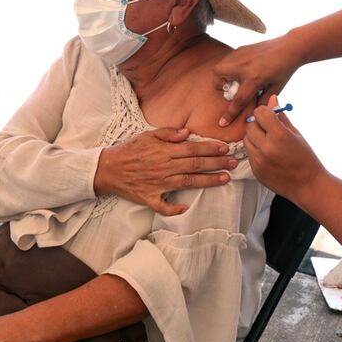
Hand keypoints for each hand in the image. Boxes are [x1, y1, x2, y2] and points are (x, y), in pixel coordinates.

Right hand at [96, 127, 237, 215]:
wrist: (106, 168)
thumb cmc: (128, 151)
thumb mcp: (146, 135)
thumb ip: (167, 133)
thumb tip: (186, 132)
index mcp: (164, 151)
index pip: (192, 149)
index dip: (210, 149)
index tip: (225, 149)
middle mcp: (164, 167)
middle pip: (194, 164)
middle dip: (216, 164)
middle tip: (234, 163)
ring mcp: (157, 183)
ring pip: (187, 182)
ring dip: (207, 180)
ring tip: (225, 179)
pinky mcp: (149, 197)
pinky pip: (163, 206)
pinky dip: (173, 209)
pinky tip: (185, 208)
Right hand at [213, 35, 303, 126]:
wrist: (290, 47)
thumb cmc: (285, 69)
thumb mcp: (276, 89)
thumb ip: (263, 101)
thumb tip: (253, 112)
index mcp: (254, 79)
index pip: (238, 100)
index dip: (230, 114)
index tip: (222, 123)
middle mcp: (243, 66)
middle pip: (218, 77)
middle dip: (219, 86)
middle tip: (230, 88)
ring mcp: (241, 56)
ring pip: (220, 67)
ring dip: (223, 76)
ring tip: (236, 79)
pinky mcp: (241, 49)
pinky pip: (228, 60)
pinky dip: (230, 67)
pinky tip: (243, 69)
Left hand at [245, 95, 323, 197]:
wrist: (308, 185)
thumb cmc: (306, 158)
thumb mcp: (296, 134)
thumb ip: (281, 116)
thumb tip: (272, 99)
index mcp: (279, 136)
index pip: (260, 113)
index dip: (264, 112)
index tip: (270, 116)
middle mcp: (266, 148)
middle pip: (250, 125)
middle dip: (258, 124)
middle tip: (268, 129)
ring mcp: (259, 160)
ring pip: (246, 139)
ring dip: (254, 137)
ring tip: (268, 142)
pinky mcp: (255, 170)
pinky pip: (249, 153)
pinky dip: (255, 150)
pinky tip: (268, 154)